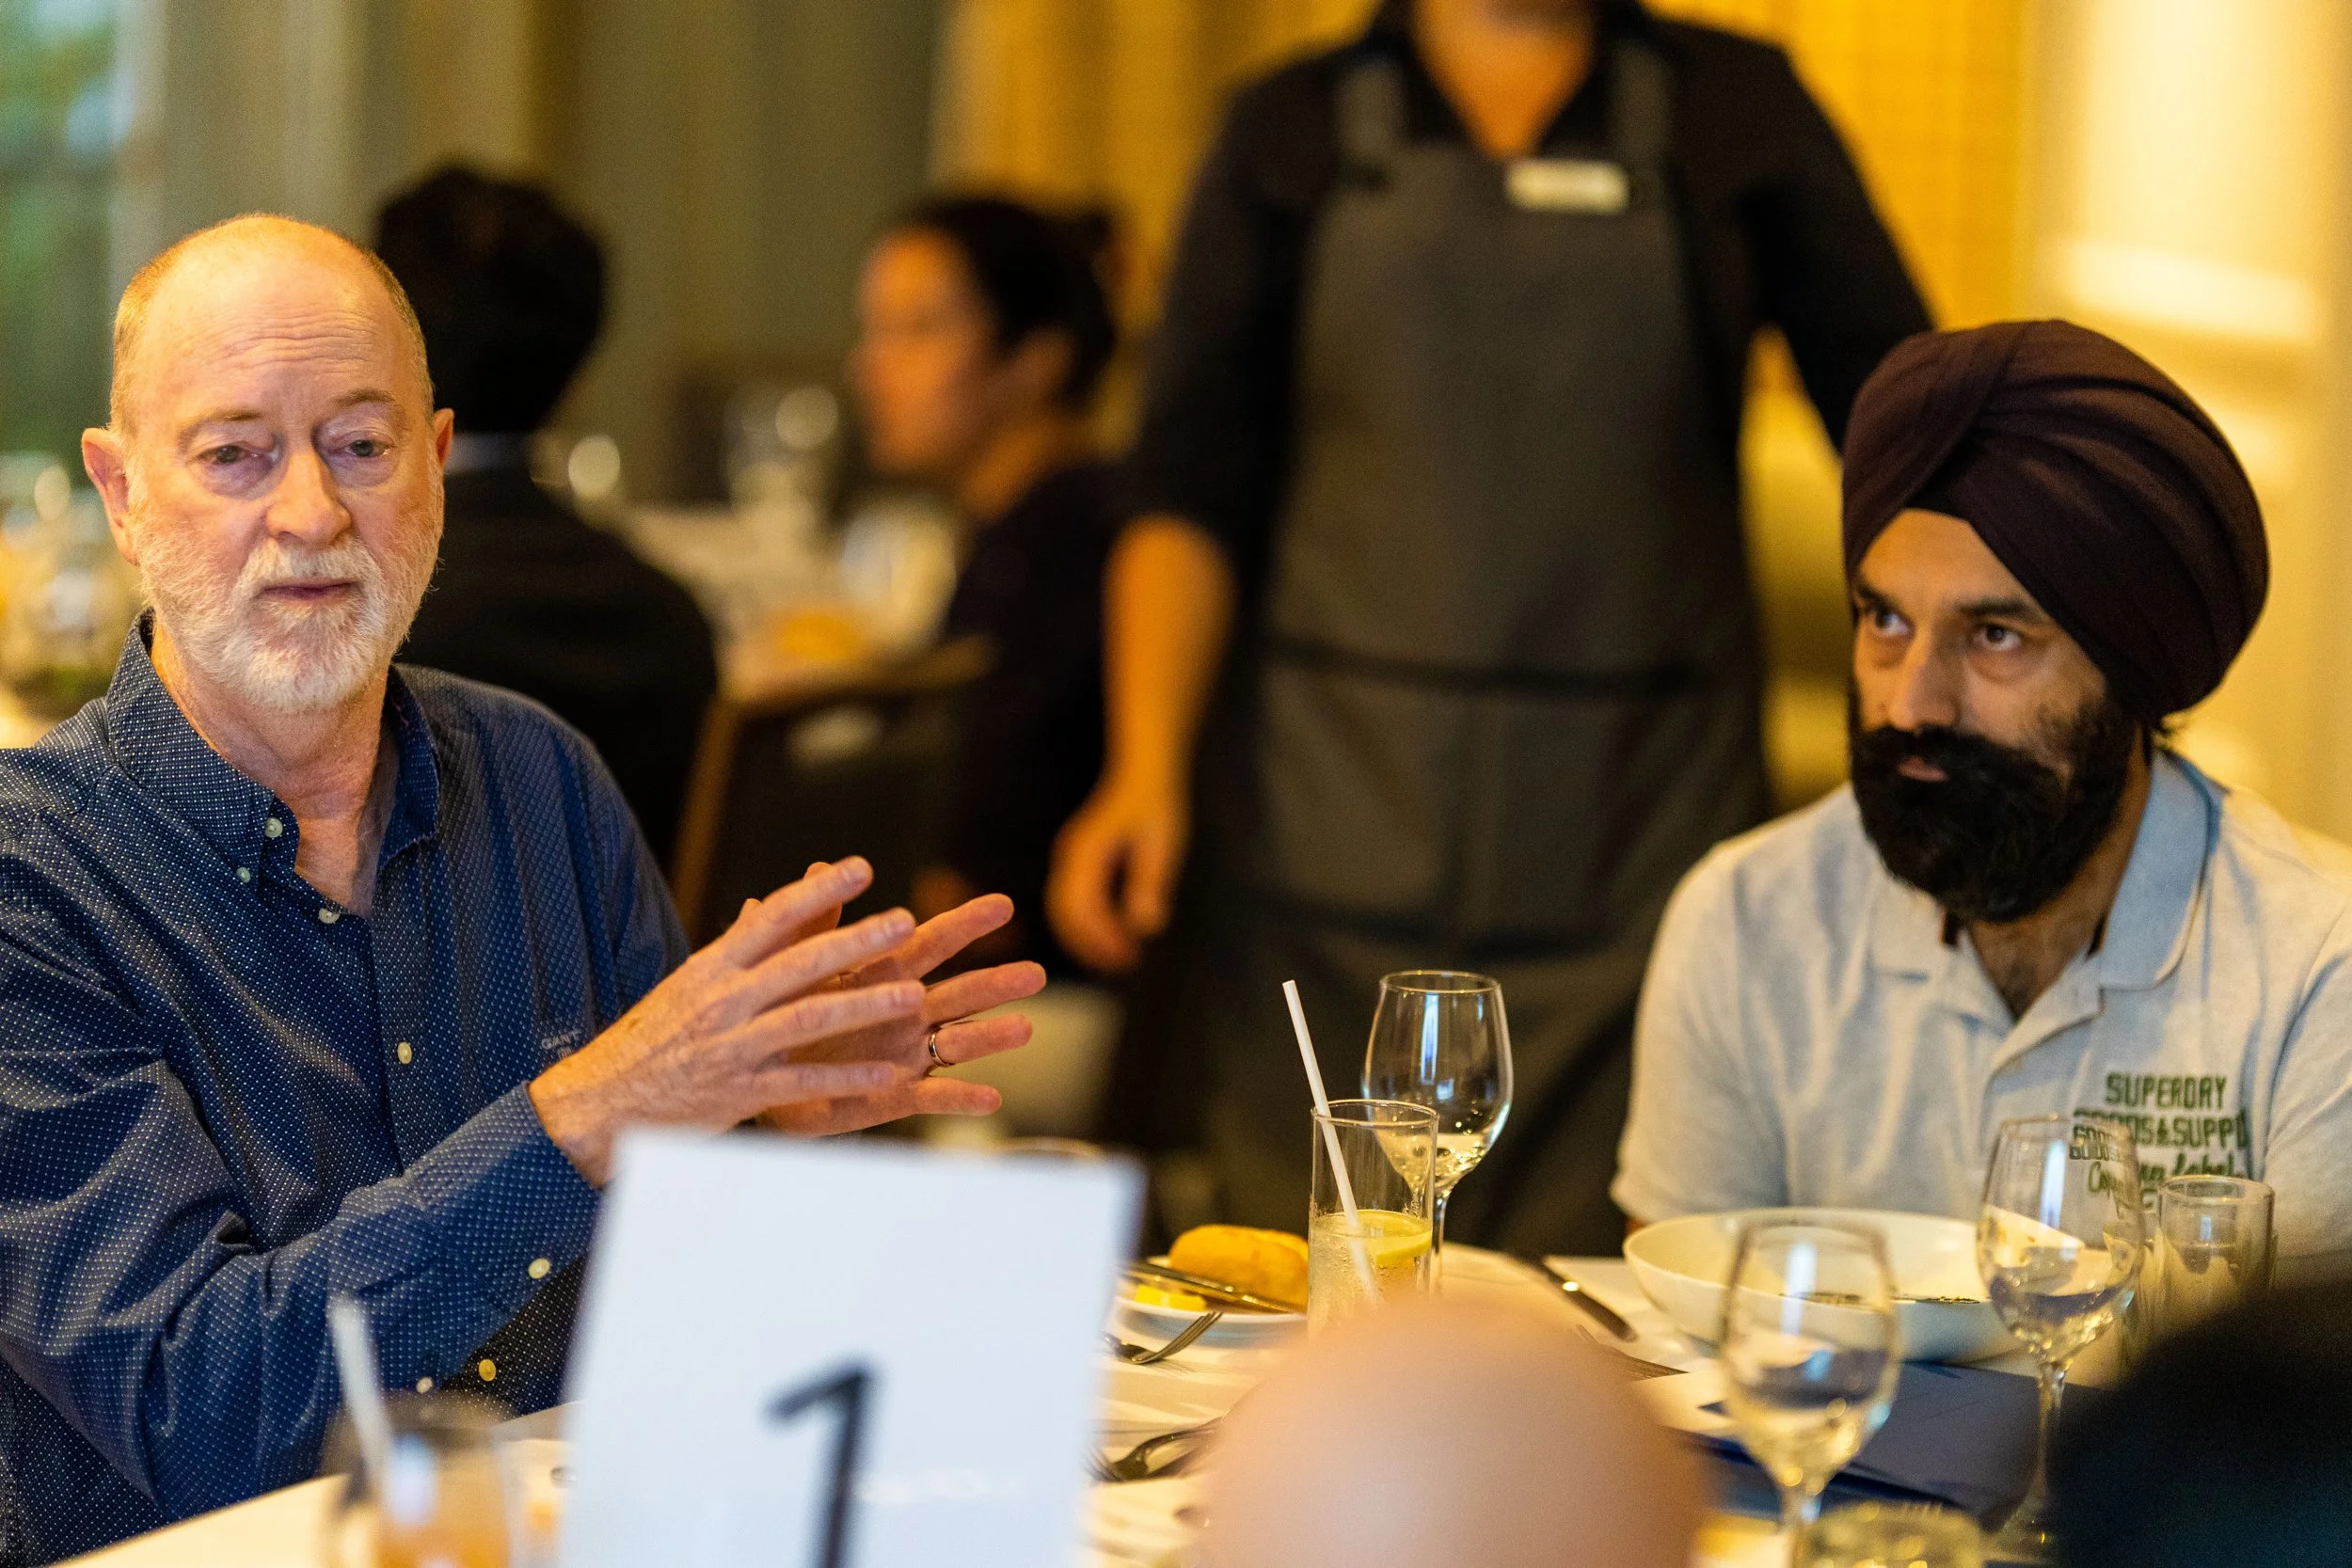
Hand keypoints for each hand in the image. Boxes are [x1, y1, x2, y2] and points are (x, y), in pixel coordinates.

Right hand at [529, 858, 938, 1183]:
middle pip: (798, 964)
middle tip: (903, 923)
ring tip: (912, 996)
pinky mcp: (738, 1094)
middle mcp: (722, 1002)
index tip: (861, 868)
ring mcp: (730, 1048)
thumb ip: (734, 953)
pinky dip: (845, 1079)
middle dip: (854, 941)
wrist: (601, 1100)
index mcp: (711, 968)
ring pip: (806, 1020)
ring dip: (863, 1006)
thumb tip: (763, 907)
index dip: (818, 892)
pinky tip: (887, 1076)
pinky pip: (801, 1084)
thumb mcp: (688, 985)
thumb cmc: (653, 1039)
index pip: (770, 918)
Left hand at [755, 885, 1044, 1135]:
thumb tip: (817, 866)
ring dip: (990, 1036)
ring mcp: (905, 1054)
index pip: (931, 943)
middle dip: (998, 984)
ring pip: (957, 1043)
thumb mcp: (789, 963)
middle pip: (960, 994)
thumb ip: (807, 923)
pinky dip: (963, 1098)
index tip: (1003, 906)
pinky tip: (991, 1098)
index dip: (965, 925)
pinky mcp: (894, 1095)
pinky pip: (934, 1097)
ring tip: (1024, 1028)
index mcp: (883, 975)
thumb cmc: (781, 1010)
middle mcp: (905, 1012)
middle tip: (1037, 974)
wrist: (754, 1074)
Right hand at [1047, 773, 1187, 973]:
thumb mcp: (1160, 844)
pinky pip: (1074, 905)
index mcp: (1085, 852)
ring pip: (1065, 913)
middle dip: (1091, 945)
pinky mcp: (1079, 868)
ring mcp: (1070, 863)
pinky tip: (1118, 940)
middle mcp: (1069, 858)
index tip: (1129, 955)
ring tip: (1124, 959)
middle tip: (1126, 964)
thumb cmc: (1155, 807)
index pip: (1079, 905)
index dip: (1100, 936)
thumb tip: (1146, 927)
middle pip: (1064, 914)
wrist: (1143, 776)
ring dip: (1089, 940)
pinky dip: (1090, 928)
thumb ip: (1149, 883)